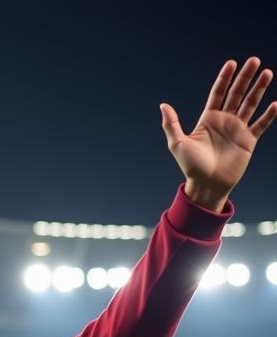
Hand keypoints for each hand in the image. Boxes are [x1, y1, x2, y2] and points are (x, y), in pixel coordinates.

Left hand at [161, 58, 276, 211]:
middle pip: (237, 94)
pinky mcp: (248, 140)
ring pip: (250, 104)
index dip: (224, 78)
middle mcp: (224, 121)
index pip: (218, 93)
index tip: (231, 63)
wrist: (206, 185)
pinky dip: (269, 115)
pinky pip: (261, 124)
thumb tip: (163, 105)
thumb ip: (172, 124)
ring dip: (259, 89)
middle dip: (245, 77)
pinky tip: (275, 103)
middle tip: (254, 60)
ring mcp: (237, 129)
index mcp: (208, 119)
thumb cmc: (191, 167)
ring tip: (267, 73)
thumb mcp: (177, 144)